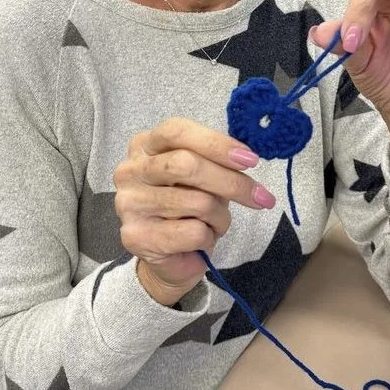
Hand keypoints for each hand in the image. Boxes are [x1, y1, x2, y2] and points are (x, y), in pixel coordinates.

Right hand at [113, 117, 273, 305]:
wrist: (170, 258)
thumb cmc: (189, 208)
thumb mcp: (204, 176)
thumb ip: (215, 162)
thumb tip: (245, 158)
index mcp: (144, 145)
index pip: (176, 131)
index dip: (216, 143)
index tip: (250, 159)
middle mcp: (130, 170)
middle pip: (185, 164)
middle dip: (230, 182)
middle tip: (261, 197)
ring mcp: (129, 203)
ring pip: (196, 201)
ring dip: (220, 217)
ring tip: (217, 223)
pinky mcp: (135, 236)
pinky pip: (192, 232)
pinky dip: (209, 237)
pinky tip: (201, 240)